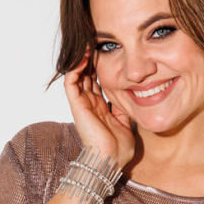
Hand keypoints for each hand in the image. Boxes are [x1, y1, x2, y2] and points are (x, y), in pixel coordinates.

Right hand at [63, 46, 135, 168]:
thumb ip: (125, 109)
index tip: (108, 54)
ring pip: (78, 76)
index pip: (98, 83)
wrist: (110, 160)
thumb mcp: (126, 123)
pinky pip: (71, 82)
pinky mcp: (77, 105)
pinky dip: (76, 68)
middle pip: (87, 76)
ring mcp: (82, 104)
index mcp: (100, 108)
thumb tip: (131, 95)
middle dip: (91, 60)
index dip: (101, 68)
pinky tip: (84, 57)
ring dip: (82, 61)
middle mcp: (90, 104)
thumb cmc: (118, 149)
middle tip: (97, 44)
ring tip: (89, 45)